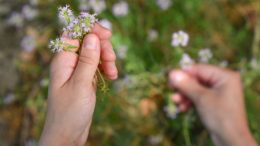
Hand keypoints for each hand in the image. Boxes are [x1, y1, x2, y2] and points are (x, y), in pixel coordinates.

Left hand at [39, 24, 116, 145]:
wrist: (67, 135)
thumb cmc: (69, 112)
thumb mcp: (80, 84)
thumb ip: (87, 60)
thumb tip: (92, 37)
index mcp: (63, 60)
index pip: (74, 33)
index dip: (90, 30)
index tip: (107, 35)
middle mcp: (69, 63)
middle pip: (88, 42)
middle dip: (103, 47)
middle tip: (112, 60)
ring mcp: (78, 71)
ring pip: (95, 54)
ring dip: (107, 59)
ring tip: (113, 73)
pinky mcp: (85, 79)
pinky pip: (98, 66)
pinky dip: (106, 69)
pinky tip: (113, 77)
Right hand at [168, 64, 257, 145]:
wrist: (231, 139)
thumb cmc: (219, 116)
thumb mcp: (201, 98)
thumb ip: (186, 84)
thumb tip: (171, 72)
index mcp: (225, 76)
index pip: (199, 69)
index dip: (183, 74)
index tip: (170, 80)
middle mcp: (223, 81)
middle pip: (197, 79)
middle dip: (184, 87)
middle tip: (171, 92)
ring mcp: (220, 92)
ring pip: (197, 89)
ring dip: (185, 95)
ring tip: (176, 102)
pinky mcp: (215, 102)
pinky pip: (200, 97)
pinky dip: (191, 101)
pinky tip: (183, 108)